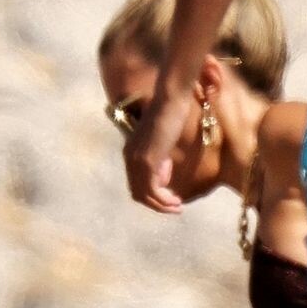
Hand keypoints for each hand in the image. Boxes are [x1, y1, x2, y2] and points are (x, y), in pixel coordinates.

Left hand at [124, 94, 189, 211]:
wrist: (170, 99)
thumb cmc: (171, 113)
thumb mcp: (163, 141)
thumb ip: (160, 159)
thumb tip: (163, 178)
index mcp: (131, 152)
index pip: (136, 182)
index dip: (153, 193)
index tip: (171, 194)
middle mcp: (129, 158)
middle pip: (137, 192)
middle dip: (156, 203)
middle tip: (175, 207)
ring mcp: (137, 160)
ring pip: (144, 195)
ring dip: (161, 205)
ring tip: (177, 207)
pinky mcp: (147, 162)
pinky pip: (153, 191)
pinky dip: (163, 201)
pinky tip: (176, 201)